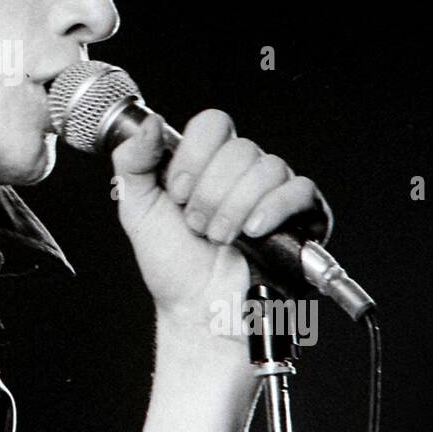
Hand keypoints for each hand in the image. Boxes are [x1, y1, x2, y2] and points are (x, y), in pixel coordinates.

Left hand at [112, 108, 331, 345]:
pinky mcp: (300, 215)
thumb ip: (132, 160)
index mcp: (207, 162)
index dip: (194, 155)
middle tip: (196, 224)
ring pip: (268, 168)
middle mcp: (242, 171)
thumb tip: (149, 123)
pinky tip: (253, 230)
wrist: (197, 308)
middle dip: (210, 193)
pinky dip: (273, 208)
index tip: (178, 192)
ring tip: (219, 237)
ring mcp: (272, 191)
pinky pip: (300, 190)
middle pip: (240, 148)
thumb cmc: (172, 264)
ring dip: (235, 208)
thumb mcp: (137, 208)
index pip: (213, 124)